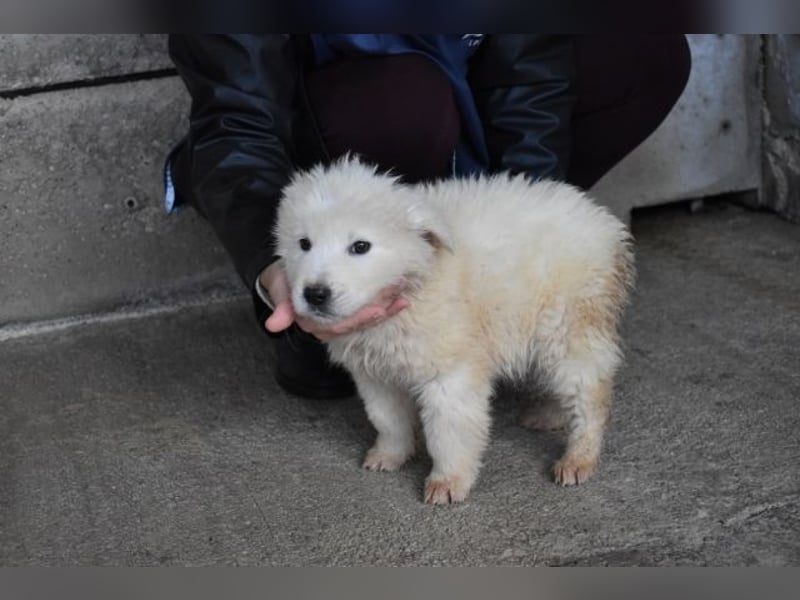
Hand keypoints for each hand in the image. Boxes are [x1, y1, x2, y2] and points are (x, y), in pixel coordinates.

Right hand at [262, 263, 408, 340]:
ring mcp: (342, 318)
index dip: (361, 319)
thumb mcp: (281, 289)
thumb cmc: (286, 279)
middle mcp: (332, 325)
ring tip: (401, 289)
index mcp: (316, 324)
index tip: (379, 309)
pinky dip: (387, 304)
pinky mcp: (352, 310)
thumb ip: (282, 306)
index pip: (341, 327)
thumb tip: (273, 326)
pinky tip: (403, 296)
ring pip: (368, 318)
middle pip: (359, 323)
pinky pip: (371, 310)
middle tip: (396, 293)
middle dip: (380, 310)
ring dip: (387, 306)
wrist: (287, 275)